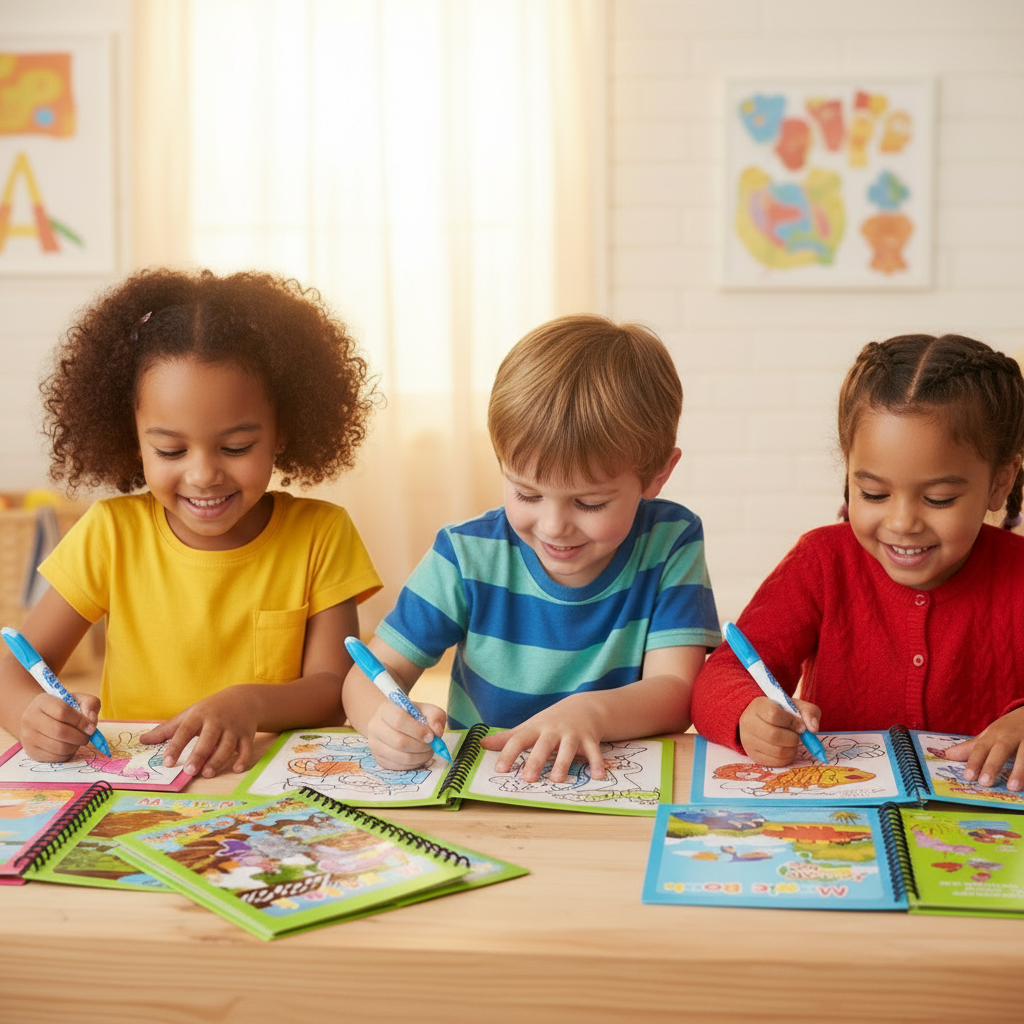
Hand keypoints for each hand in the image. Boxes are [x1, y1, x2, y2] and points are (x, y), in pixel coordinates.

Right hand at [19, 691, 101, 761]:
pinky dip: (68, 754)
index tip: (92, 727)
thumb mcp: (79, 699)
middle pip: (59, 732)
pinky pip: (55, 758)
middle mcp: (29, 719)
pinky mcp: (31, 752)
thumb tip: (92, 722)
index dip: (80, 721)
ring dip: (75, 746)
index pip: (62, 712)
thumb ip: (90, 705)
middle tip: (87, 737)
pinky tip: (70, 746)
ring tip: (79, 740)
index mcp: (42, 702)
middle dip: (79, 736)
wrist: (42, 719)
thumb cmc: (64, 708)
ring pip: (58, 747)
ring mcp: (28, 737)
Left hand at [140, 687, 260, 778]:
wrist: (243, 699)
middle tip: (189, 771)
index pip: (185, 731)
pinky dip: (242, 759)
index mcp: (200, 716)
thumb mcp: (189, 714)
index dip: (176, 746)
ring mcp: (234, 728)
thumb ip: (167, 729)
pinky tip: (236, 769)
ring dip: (218, 760)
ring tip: (207, 773)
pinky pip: (246, 748)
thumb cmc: (210, 709)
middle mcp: (217, 721)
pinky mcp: (247, 735)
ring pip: (227, 746)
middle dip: (199, 755)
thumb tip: (142, 741)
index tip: (167, 762)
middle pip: (208, 739)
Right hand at [364, 699, 446, 770]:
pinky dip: (413, 764)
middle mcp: (375, 726)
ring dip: (419, 757)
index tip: (431, 736)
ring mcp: (374, 745)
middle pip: (399, 741)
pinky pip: (398, 767)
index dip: (418, 730)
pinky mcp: (378, 759)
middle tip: (432, 745)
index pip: (399, 720)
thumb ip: (435, 716)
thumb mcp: (426, 709)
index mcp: (386, 709)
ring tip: (428, 751)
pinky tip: (419, 756)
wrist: (394, 723)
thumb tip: (437, 732)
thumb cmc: (412, 715)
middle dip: (420, 746)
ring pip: (399, 757)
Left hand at [479, 693, 609, 783]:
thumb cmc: (551, 722)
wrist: (584, 707)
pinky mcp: (590, 739)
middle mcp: (553, 731)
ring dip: (563, 763)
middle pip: (543, 746)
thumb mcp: (530, 727)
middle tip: (527, 779)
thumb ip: (508, 738)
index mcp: (536, 729)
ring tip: (557, 779)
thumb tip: (482, 744)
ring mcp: (572, 734)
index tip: (499, 769)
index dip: (508, 753)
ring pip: (568, 749)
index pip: (519, 740)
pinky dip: (596, 764)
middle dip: (536, 761)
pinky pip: (594, 752)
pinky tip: (598, 777)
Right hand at [738, 695, 820, 765]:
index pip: (774, 715)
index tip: (800, 725)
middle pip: (774, 736)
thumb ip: (808, 712)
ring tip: (792, 742)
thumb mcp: (795, 706)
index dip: (792, 722)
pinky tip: (787, 749)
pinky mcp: (753, 755)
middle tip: (797, 736)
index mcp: (758, 706)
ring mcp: (748, 740)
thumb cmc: (781, 711)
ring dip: (792, 749)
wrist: (761, 719)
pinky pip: (776, 762)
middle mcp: (748, 723)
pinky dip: (787, 758)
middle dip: (793, 738)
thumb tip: (813, 729)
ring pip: (777, 751)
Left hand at [940, 706, 1023, 790]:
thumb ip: (971, 748)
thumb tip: (947, 755)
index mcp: (995, 735)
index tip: (967, 777)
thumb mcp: (989, 735)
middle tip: (985, 783)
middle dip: (993, 765)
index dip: (974, 761)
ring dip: (1020, 770)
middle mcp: (1011, 737)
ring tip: (1012, 787)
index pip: (981, 747)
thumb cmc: (1008, 728)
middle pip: (1001, 750)